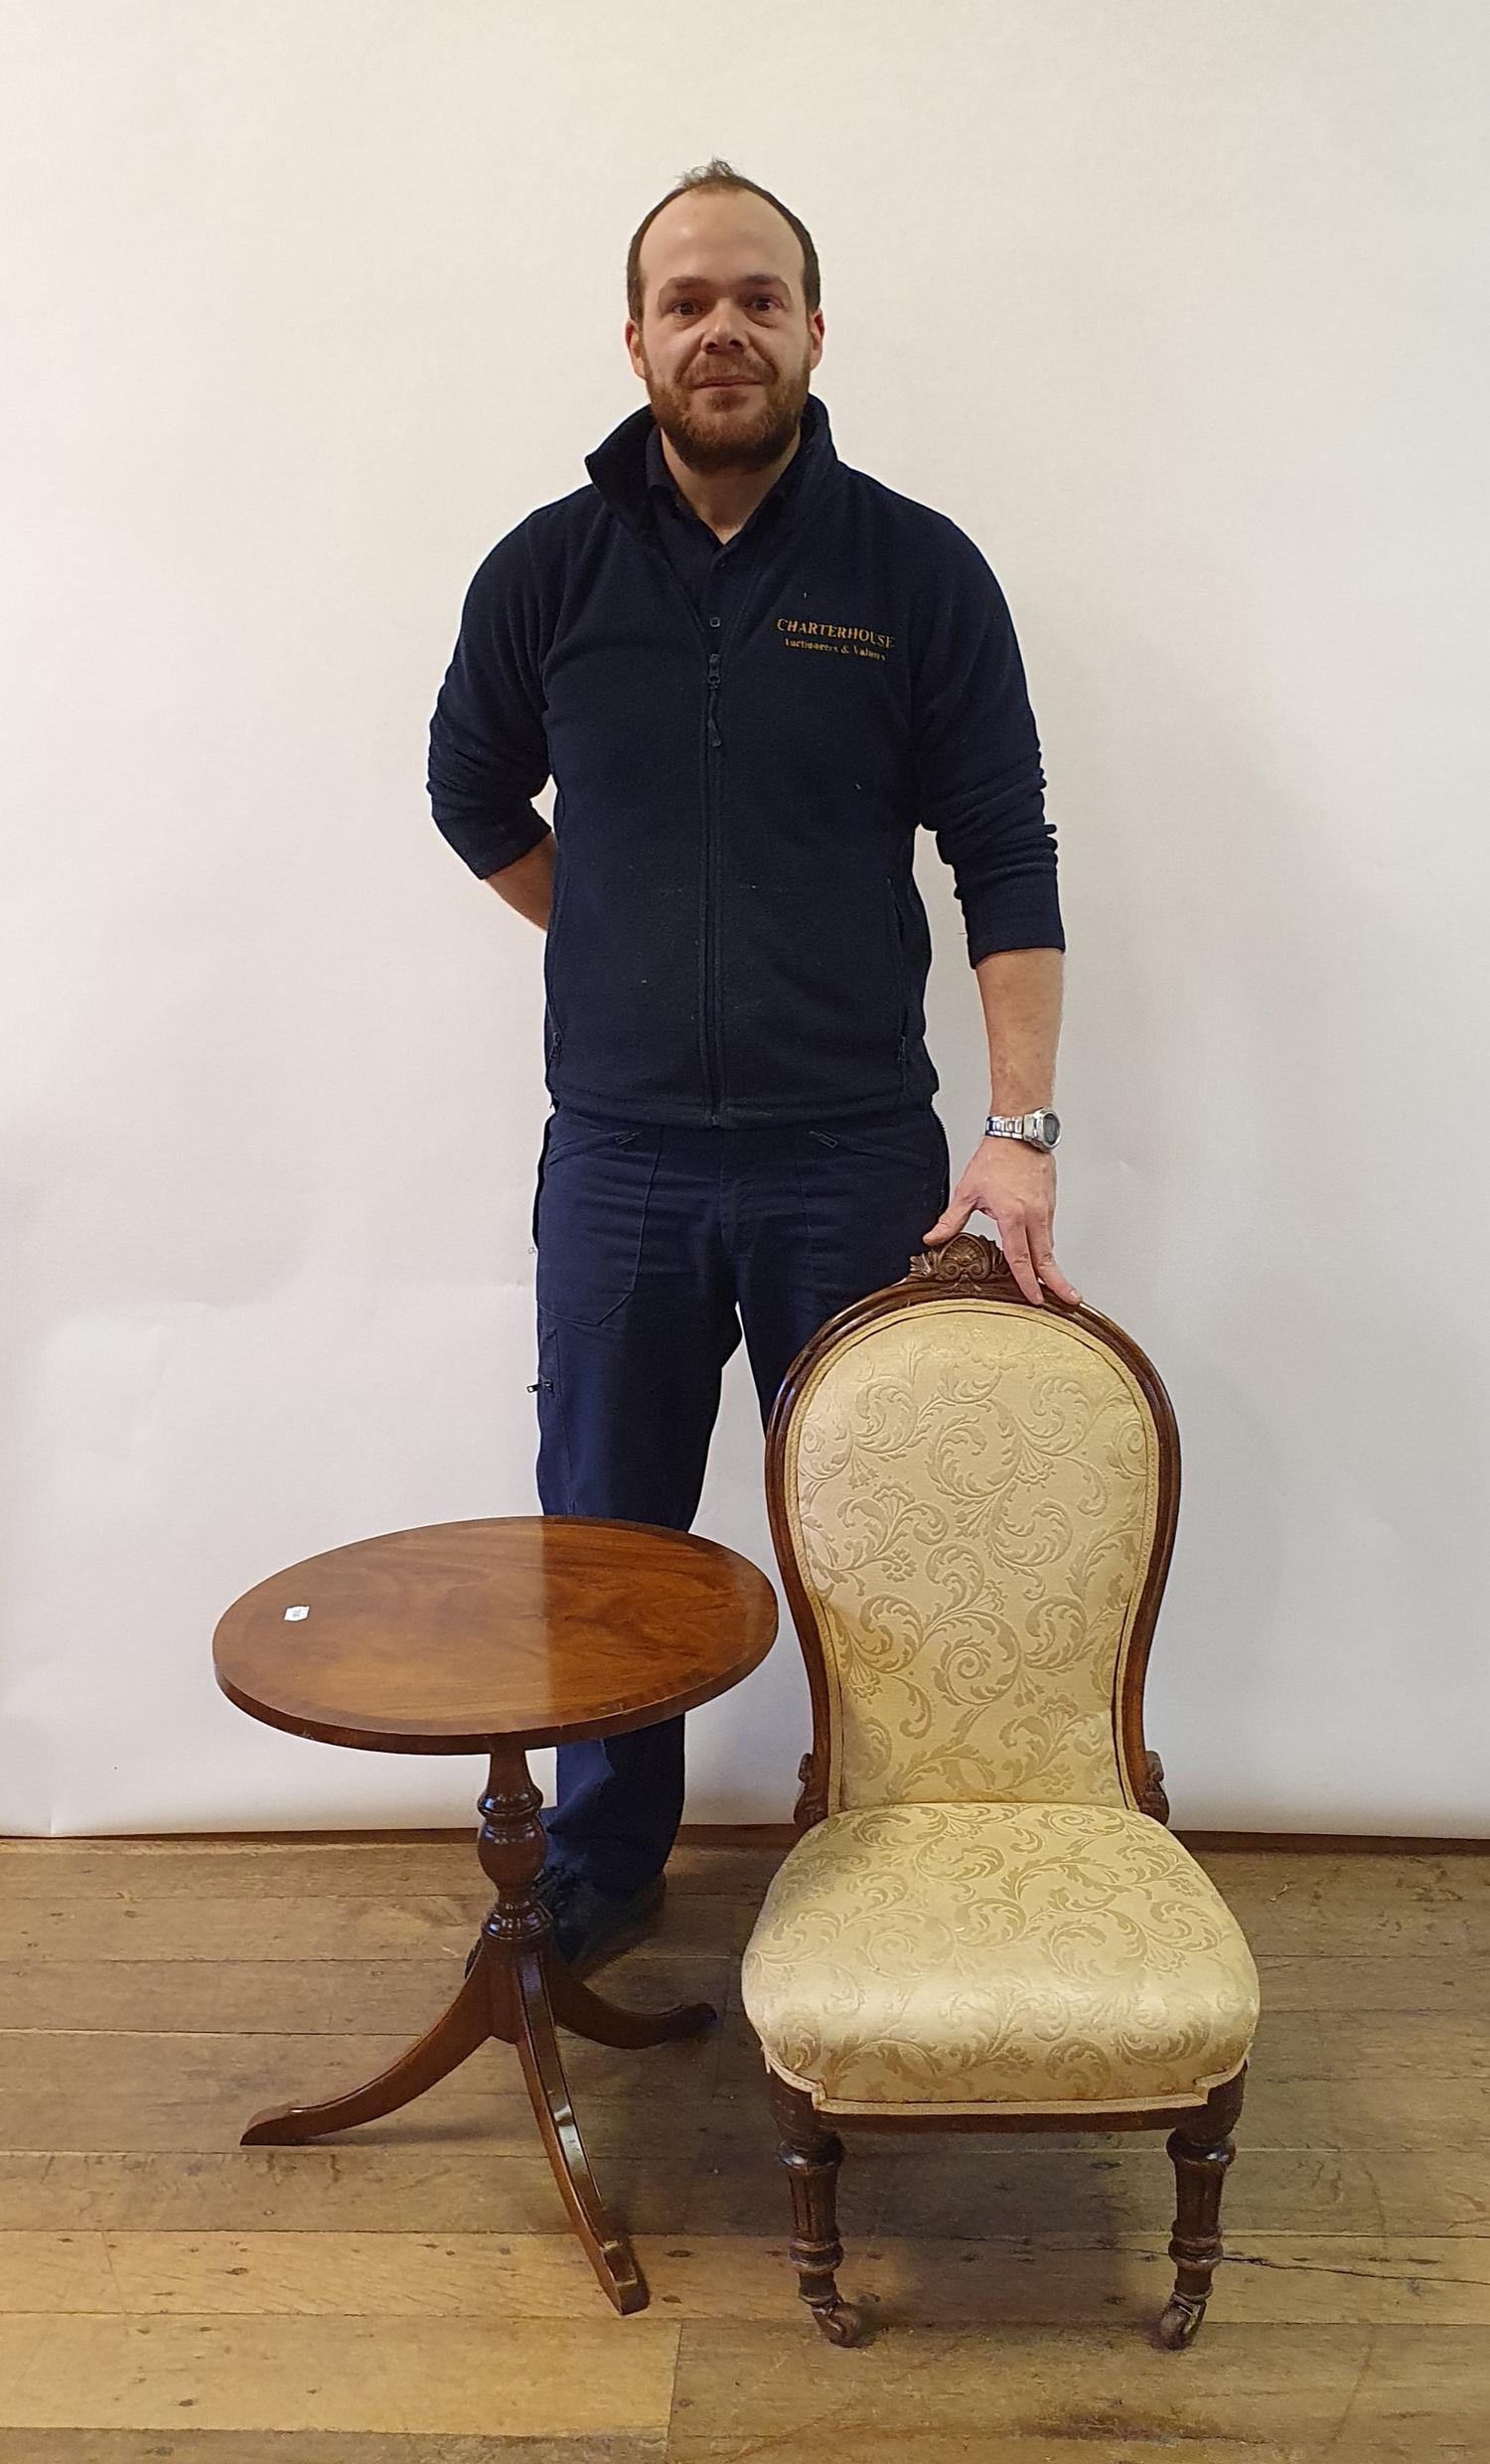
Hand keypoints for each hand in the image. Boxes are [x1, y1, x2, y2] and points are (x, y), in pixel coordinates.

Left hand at [923, 1136, 1081, 1308]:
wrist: (1019, 1133)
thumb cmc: (996, 1157)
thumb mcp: (968, 1191)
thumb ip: (952, 1220)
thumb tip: (932, 1238)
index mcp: (1012, 1215)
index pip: (1020, 1258)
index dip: (1027, 1282)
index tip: (1035, 1299)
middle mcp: (1034, 1215)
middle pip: (1046, 1257)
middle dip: (1058, 1282)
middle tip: (1069, 1300)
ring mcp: (1046, 1209)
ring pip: (1049, 1245)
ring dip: (1052, 1267)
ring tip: (1058, 1286)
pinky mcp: (1050, 1203)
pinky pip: (1048, 1231)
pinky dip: (1047, 1248)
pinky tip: (1043, 1257)